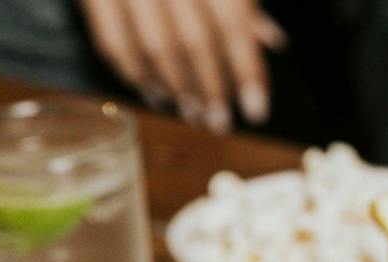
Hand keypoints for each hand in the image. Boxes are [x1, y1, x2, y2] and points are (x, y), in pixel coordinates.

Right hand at [78, 0, 286, 131]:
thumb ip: (244, 3)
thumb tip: (274, 42)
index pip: (233, 25)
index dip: (247, 72)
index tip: (257, 112)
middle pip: (196, 42)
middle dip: (212, 89)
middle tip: (221, 124)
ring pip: (155, 47)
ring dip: (178, 89)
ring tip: (193, 114)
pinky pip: (113, 43)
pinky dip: (136, 75)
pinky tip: (156, 94)